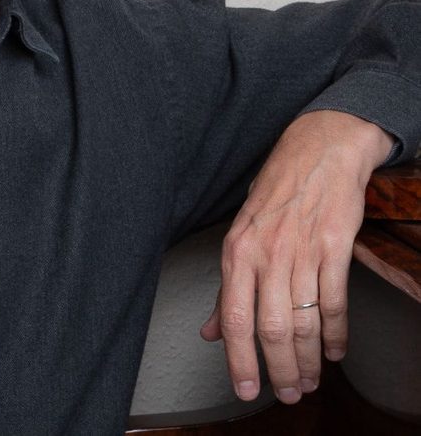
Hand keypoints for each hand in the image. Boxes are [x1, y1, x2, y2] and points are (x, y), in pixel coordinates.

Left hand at [199, 110, 392, 403]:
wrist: (317, 152)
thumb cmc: (274, 194)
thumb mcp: (240, 234)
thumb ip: (227, 287)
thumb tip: (211, 331)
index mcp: (237, 250)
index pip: (234, 317)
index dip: (239, 359)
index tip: (245, 389)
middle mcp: (267, 254)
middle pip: (272, 328)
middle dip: (280, 369)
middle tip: (288, 394)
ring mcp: (303, 252)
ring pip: (305, 321)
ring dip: (309, 360)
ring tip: (309, 380)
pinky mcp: (335, 248)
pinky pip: (335, 302)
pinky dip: (337, 334)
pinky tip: (335, 351)